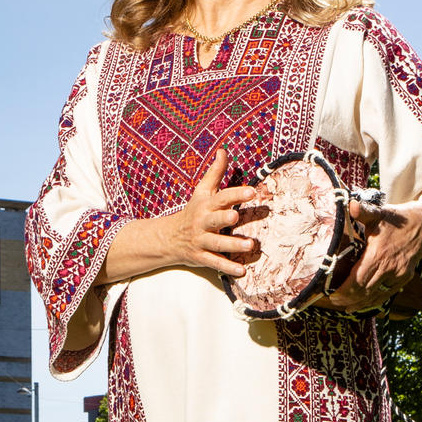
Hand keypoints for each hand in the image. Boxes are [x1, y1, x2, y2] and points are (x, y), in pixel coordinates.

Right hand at [163, 149, 264, 278]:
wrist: (169, 238)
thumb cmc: (193, 211)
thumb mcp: (202, 191)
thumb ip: (215, 173)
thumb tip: (223, 151)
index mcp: (206, 205)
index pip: (221, 197)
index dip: (235, 194)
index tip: (252, 191)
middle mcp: (203, 223)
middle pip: (214, 220)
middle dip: (224, 218)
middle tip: (236, 215)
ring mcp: (202, 241)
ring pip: (217, 243)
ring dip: (233, 245)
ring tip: (250, 245)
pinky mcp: (202, 257)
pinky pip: (215, 263)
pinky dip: (228, 268)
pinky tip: (242, 271)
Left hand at [320, 198, 421, 311]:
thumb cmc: (395, 219)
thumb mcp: (378, 213)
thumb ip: (363, 211)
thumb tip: (350, 205)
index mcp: (378, 254)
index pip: (358, 280)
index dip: (345, 291)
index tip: (332, 294)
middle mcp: (389, 268)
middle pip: (365, 291)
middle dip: (348, 299)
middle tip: (334, 301)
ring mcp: (398, 275)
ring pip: (376, 296)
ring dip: (360, 303)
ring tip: (346, 306)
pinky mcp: (403, 278)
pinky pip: (386, 295)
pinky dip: (374, 301)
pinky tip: (363, 304)